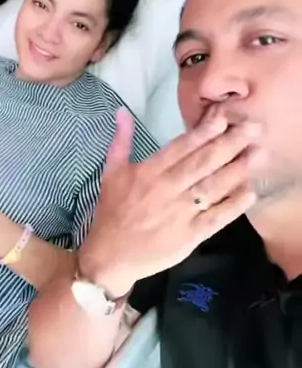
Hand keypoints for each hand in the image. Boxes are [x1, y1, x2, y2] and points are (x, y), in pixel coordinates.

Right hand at [80, 108, 260, 298]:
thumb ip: (121, 140)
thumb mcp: (111, 172)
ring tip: (258, 154)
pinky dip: (233, 206)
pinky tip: (249, 192)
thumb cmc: (113, 212)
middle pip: (203, 163)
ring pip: (213, 187)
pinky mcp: (190, 236)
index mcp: (149, 172)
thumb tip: (123, 111)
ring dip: (237, 170)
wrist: (110, 256)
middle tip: (254, 128)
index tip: (223, 119)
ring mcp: (180, 213)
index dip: (203, 133)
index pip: (180, 148)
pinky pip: (216, 218)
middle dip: (230, 144)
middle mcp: (168, 189)